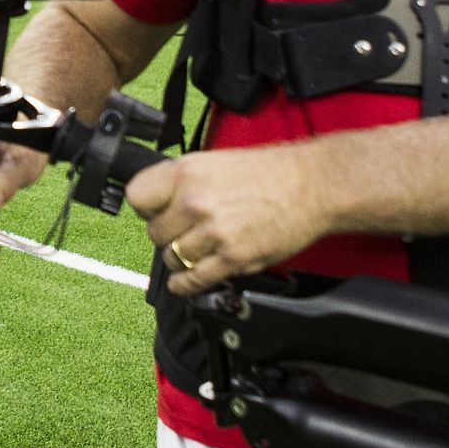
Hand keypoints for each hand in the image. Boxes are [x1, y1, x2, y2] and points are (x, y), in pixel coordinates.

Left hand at [126, 145, 332, 296]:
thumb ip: (182, 183)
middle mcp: (195, 202)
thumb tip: (158, 204)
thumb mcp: (214, 163)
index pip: (137, 197)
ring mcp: (213, 232)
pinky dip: (185, 285)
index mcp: (187, 172)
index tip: (155, 211)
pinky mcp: (233, 258)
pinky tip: (184, 282)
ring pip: (172, 258)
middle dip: (167, 235)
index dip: (146, 207)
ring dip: (180, 258)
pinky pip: (194, 280)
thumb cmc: (268, 172)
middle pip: (154, 233)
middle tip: (185, 231)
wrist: (311, 186)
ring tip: (196, 250)